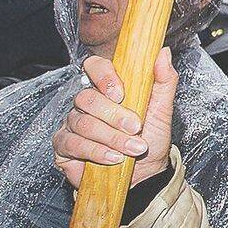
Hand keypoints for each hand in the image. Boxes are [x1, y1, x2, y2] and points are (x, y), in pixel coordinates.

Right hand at [53, 50, 176, 188]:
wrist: (146, 175)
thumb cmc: (151, 140)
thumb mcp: (161, 110)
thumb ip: (163, 81)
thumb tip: (163, 52)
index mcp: (107, 89)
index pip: (94, 67)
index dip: (104, 76)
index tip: (121, 93)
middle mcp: (86, 104)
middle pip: (87, 98)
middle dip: (114, 115)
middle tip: (136, 128)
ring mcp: (73, 124)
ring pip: (83, 123)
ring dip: (112, 137)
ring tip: (133, 149)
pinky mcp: (64, 146)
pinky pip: (72, 143)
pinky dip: (96, 151)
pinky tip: (114, 158)